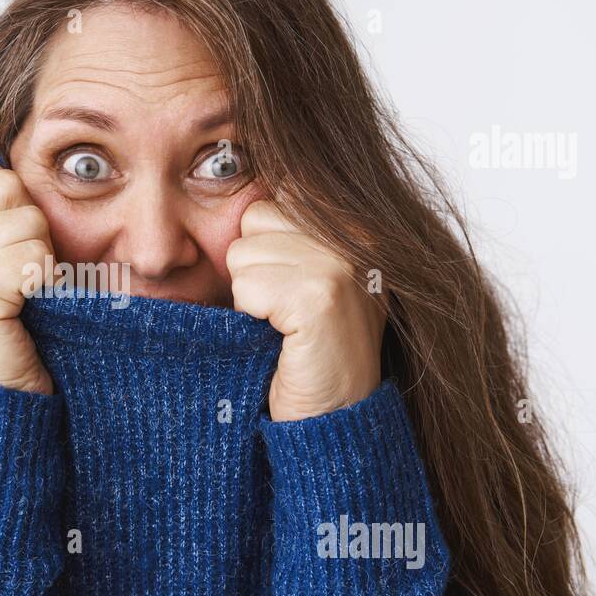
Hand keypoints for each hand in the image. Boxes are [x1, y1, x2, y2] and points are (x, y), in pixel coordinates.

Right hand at [0, 152, 55, 394]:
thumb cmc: (9, 337)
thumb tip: (15, 162)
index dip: (14, 200)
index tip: (14, 249)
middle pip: (9, 185)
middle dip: (33, 225)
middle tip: (25, 276)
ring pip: (29, 219)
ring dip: (44, 257)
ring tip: (28, 295)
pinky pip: (33, 256)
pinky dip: (48, 280)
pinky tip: (33, 306)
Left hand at [227, 200, 386, 420]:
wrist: (332, 422)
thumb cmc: (305, 353)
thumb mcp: (305, 279)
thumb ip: (287, 232)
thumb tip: (236, 174)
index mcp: (357, 226)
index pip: (273, 196)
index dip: (263, 246)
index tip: (287, 289)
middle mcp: (359, 237)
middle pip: (254, 217)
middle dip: (254, 268)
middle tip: (285, 312)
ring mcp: (343, 263)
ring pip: (243, 253)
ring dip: (251, 297)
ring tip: (285, 327)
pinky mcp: (321, 294)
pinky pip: (247, 285)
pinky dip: (251, 317)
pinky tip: (284, 339)